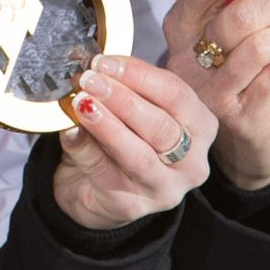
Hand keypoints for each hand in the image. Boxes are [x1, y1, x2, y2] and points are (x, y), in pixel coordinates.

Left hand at [50, 52, 216, 229]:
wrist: (93, 190)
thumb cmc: (117, 141)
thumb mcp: (127, 111)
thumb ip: (121, 91)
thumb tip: (96, 68)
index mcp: (199, 128)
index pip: (178, 96)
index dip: (140, 75)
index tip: (105, 62)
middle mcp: (191, 163)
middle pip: (163, 126)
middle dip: (123, 98)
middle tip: (90, 79)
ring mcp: (164, 189)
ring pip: (138, 155)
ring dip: (107, 125)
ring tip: (82, 103)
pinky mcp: (132, 207)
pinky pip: (106, 174)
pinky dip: (84, 149)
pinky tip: (70, 132)